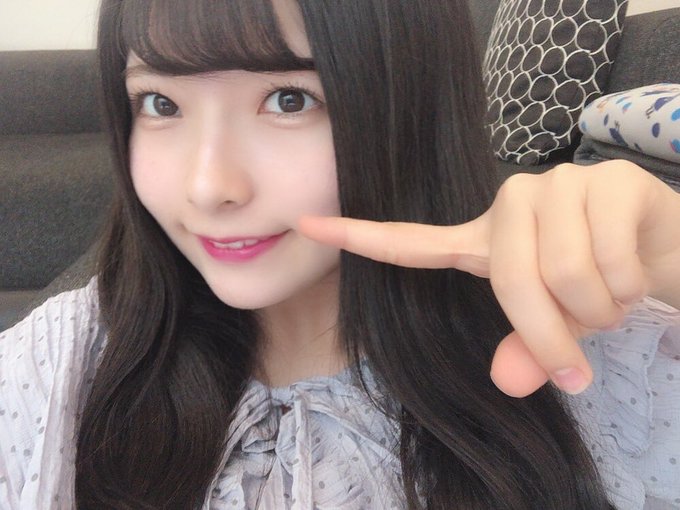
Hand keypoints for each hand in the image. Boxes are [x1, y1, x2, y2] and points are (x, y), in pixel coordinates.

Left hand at [298, 161, 679, 396]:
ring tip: (608, 298)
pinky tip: (632, 272)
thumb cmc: (592, 283)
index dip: (358, 235)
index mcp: (481, 240)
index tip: (304, 222)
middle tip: (579, 360)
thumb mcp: (552, 326)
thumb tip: (507, 381)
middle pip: (514, 281)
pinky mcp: (605, 179)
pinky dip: (629, 291)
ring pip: (566, 276)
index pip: (412, 242)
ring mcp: (556, 185)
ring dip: (599, 311)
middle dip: (553, 336)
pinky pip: (611, 263)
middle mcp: (509, 203)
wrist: (659, 247)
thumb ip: (523, 349)